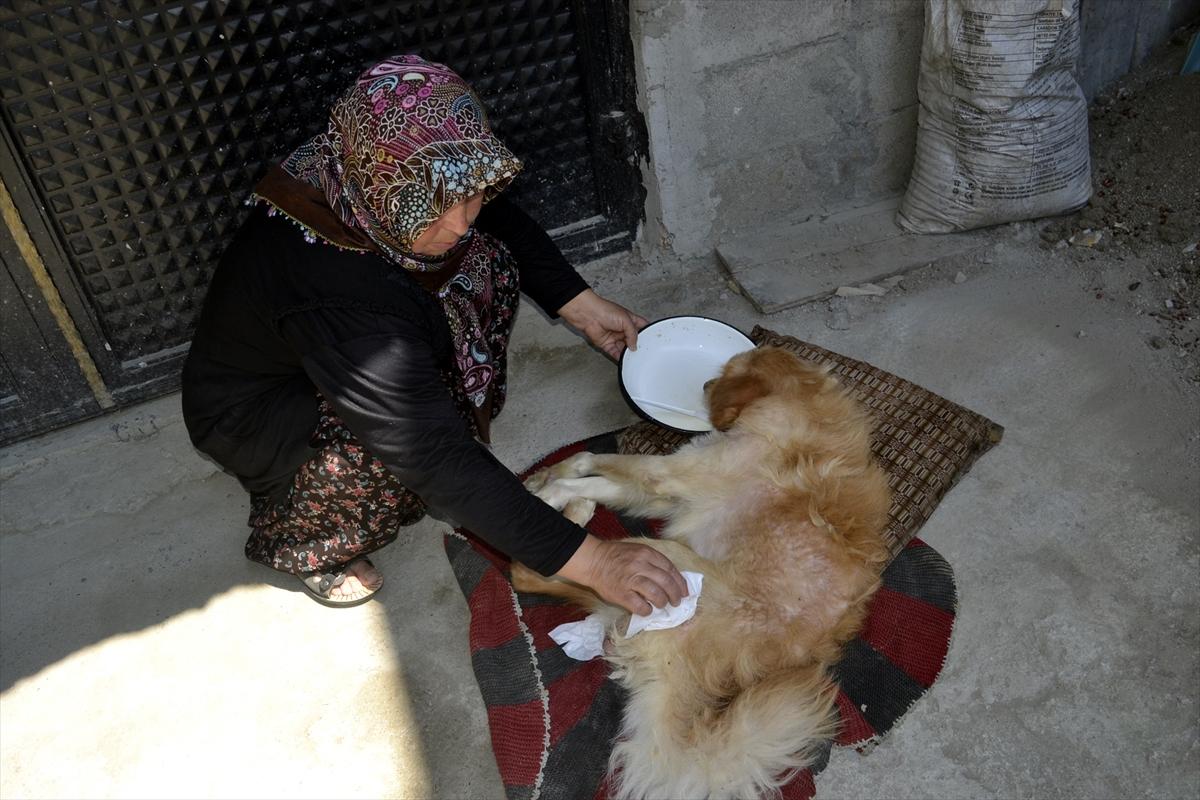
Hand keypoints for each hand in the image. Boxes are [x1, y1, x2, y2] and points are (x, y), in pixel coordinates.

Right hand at [556, 534, 687, 615]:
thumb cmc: (616, 556)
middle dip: (675, 595)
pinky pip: (640, 606)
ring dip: (663, 603)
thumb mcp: (637, 551)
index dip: (680, 582)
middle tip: (676, 602)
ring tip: (662, 605)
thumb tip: (671, 578)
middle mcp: (640, 565)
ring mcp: (631, 580)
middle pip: (666, 582)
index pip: (670, 568)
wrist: (593, 561)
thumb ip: (653, 562)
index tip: (685, 591)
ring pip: (656, 594)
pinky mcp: (621, 594)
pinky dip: (647, 610)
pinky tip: (647, 610)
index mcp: (646, 553)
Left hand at [557, 289, 648, 359]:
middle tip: (644, 352)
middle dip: (638, 346)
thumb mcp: (626, 320)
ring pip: (625, 349)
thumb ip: (633, 334)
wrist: (588, 315)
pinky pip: (615, 354)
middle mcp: (623, 329)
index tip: (653, 341)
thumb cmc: (605, 310)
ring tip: (635, 358)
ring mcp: (615, 337)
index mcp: (630, 320)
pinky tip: (625, 361)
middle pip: (634, 340)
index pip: (642, 327)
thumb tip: (634, 346)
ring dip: (629, 354)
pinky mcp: (607, 344)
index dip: (648, 333)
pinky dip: (620, 358)